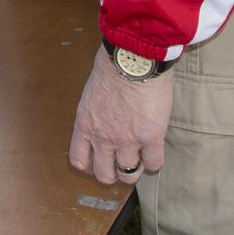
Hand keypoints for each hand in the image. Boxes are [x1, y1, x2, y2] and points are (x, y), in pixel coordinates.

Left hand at [68, 46, 172, 184]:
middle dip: (112, 174)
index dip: (90, 167)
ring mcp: (127, 140)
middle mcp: (103, 138)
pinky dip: (154, 162)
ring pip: (129, 175)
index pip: (79, 161)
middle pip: (104, 174)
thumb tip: (102, 122)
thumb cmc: (111, 68)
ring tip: (139, 161)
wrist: (131, 60)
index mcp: (85, 125)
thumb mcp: (91, 95)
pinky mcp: (151, 137)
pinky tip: (154, 153)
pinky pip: (153, 163)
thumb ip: (95, 115)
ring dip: (134, 170)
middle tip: (120, 166)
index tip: (98, 163)